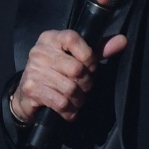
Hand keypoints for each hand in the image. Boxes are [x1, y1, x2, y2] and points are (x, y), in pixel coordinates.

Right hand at [11, 29, 126, 122]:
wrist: (26, 93)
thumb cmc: (57, 71)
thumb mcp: (77, 57)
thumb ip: (99, 49)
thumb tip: (123, 41)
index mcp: (51, 38)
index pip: (74, 39)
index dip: (89, 57)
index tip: (91, 68)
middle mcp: (39, 51)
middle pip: (76, 69)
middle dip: (86, 83)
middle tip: (85, 88)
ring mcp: (34, 70)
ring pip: (70, 88)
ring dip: (79, 99)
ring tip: (78, 100)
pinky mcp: (31, 89)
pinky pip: (61, 102)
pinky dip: (70, 111)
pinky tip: (69, 110)